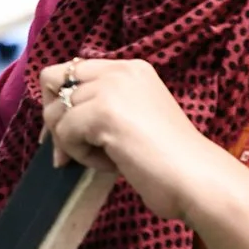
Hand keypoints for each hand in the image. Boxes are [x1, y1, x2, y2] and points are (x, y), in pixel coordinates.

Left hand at [41, 58, 241, 225]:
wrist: (196, 179)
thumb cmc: (167, 161)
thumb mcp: (131, 120)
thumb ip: (100, 109)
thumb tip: (53, 122)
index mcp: (129, 69)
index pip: (70, 70)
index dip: (59, 102)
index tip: (64, 134)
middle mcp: (119, 69)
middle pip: (52, 80)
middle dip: (53, 117)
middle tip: (67, 150)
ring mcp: (111, 87)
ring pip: (56, 112)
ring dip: (72, 143)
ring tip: (105, 159)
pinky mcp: (104, 111)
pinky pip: (65, 133)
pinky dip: (80, 155)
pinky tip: (110, 163)